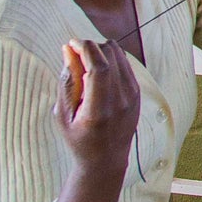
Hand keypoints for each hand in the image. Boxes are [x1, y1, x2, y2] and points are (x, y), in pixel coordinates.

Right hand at [55, 40, 140, 173]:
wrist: (106, 158)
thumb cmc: (78, 138)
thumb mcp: (63, 114)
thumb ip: (67, 81)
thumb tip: (68, 49)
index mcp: (100, 109)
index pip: (100, 67)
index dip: (85, 48)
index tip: (71, 43)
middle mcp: (121, 100)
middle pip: (111, 55)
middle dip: (91, 46)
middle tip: (74, 53)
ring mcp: (133, 95)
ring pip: (120, 55)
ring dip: (101, 51)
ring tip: (84, 63)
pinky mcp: (138, 92)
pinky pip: (125, 64)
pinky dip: (111, 59)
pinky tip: (97, 70)